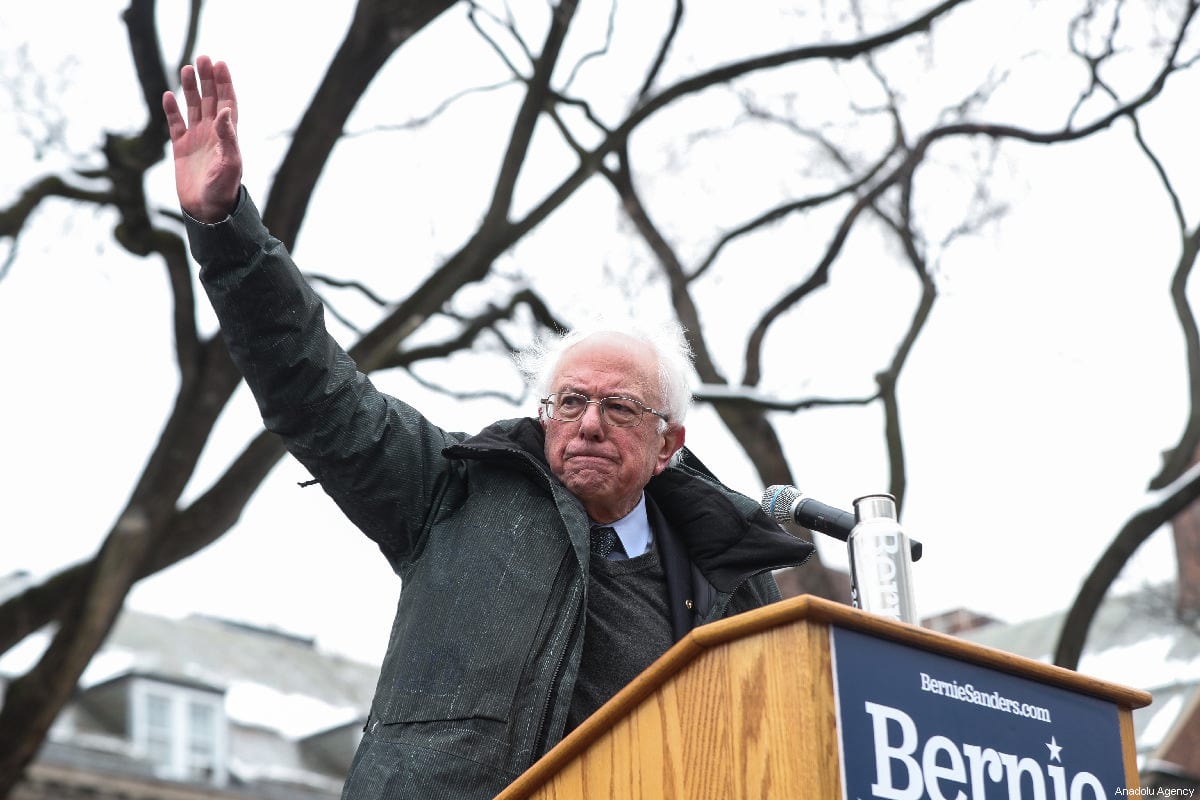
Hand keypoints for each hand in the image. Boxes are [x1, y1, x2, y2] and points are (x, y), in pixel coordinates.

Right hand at [162, 56, 241, 222]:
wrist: (207, 210)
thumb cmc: (223, 189)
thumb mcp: (230, 163)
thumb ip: (228, 136)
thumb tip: (224, 110)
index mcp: (228, 135)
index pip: (227, 103)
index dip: (224, 84)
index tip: (220, 64)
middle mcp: (214, 134)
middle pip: (210, 100)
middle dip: (207, 79)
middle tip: (202, 57)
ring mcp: (197, 139)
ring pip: (194, 107)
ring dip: (191, 88)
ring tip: (187, 68)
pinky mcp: (181, 148)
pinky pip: (176, 124)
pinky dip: (172, 110)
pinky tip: (168, 95)